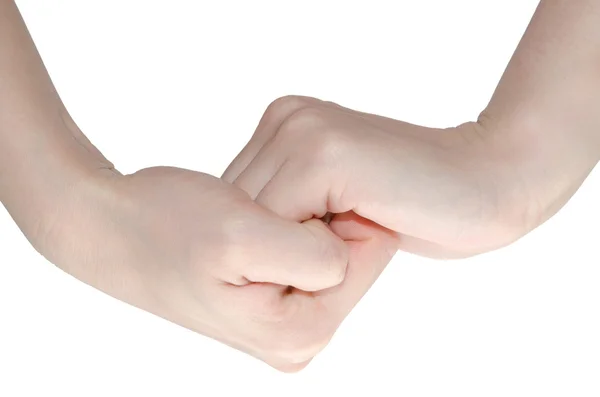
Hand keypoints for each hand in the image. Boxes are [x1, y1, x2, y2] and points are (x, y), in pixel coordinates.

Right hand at [32, 165, 383, 371]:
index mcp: (297, 332)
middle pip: (346, 263)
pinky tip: (251, 225)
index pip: (361, 261)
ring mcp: (283, 321)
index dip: (335, 215)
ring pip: (325, 255)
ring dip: (298, 226)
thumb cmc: (166, 226)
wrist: (113, 230)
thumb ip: (312, 253)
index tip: (292, 199)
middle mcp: (296, 338)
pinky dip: (285, 231)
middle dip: (317, 225)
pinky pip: (303, 256)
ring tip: (252, 219)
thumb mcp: (240, 235)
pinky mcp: (271, 301)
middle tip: (263, 212)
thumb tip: (346, 252)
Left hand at [223, 96, 536, 258]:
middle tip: (343, 241)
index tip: (321, 246)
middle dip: (276, 250)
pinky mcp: (326, 156)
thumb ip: (286, 203)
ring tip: (359, 229)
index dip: (267, 243)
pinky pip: (281, 231)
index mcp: (283, 122)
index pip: (233, 202)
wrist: (489, 184)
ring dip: (297, 255)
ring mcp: (304, 131)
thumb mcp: (333, 201)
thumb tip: (237, 241)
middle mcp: (285, 117)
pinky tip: (366, 227)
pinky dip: (313, 256)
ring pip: (254, 227)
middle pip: (238, 214)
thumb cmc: (412, 205)